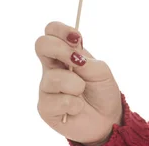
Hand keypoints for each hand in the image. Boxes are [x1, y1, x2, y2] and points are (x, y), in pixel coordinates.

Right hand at [35, 21, 121, 145]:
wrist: (107, 118)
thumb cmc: (102, 90)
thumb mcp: (101, 70)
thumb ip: (87, 61)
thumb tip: (73, 57)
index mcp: (65, 54)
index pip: (51, 32)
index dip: (61, 29)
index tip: (76, 38)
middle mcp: (52, 67)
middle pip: (41, 45)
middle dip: (62, 50)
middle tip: (79, 63)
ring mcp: (46, 87)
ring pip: (54, 77)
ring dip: (76, 85)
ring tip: (82, 92)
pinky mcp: (45, 107)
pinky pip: (58, 100)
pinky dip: (75, 104)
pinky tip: (78, 108)